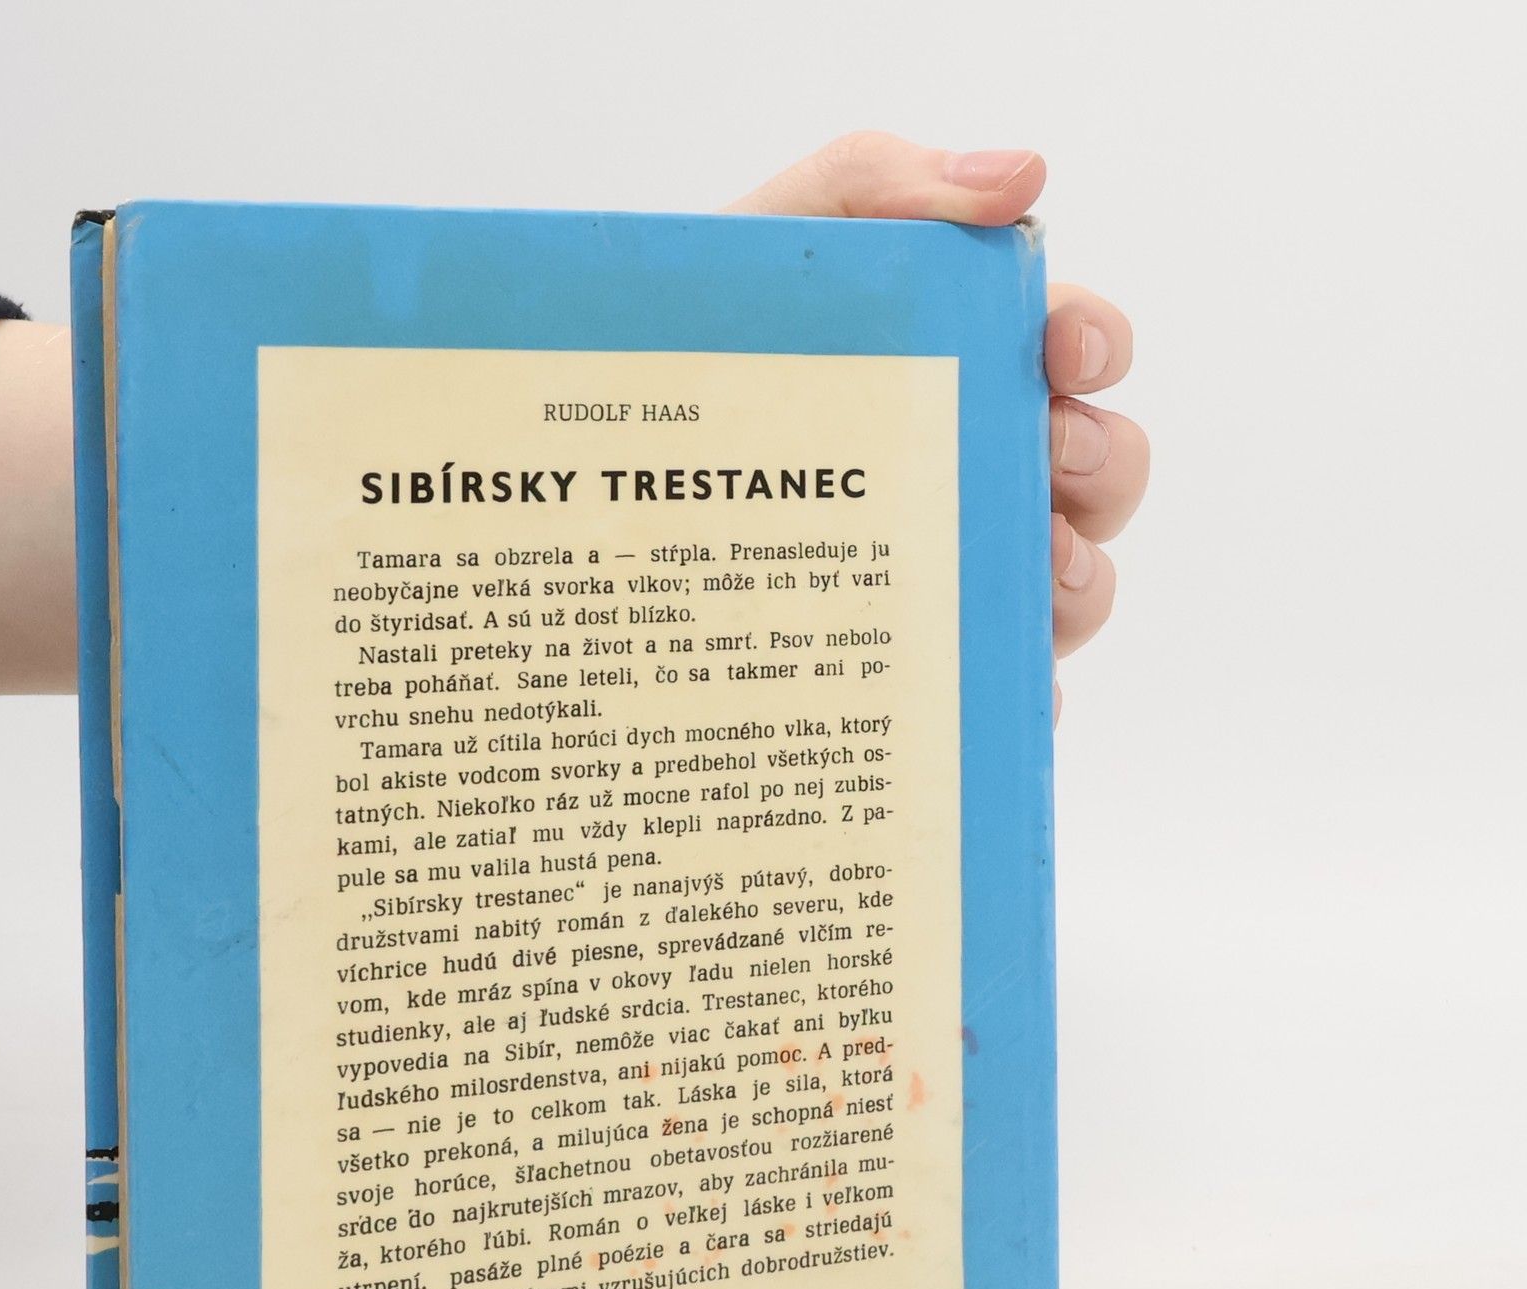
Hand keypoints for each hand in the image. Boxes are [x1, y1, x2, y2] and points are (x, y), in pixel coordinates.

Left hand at [729, 134, 1146, 719]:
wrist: (599, 451)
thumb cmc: (698, 348)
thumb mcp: (773, 241)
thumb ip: (883, 183)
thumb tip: (1019, 178)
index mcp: (965, 370)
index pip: (1075, 351)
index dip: (1094, 343)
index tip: (1066, 350)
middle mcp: (975, 474)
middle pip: (1098, 477)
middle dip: (1100, 465)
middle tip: (1046, 458)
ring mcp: (950, 577)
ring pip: (1070, 591)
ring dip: (1077, 582)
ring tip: (1030, 571)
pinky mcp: (913, 669)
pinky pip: (992, 700)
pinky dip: (1012, 697)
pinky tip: (982, 694)